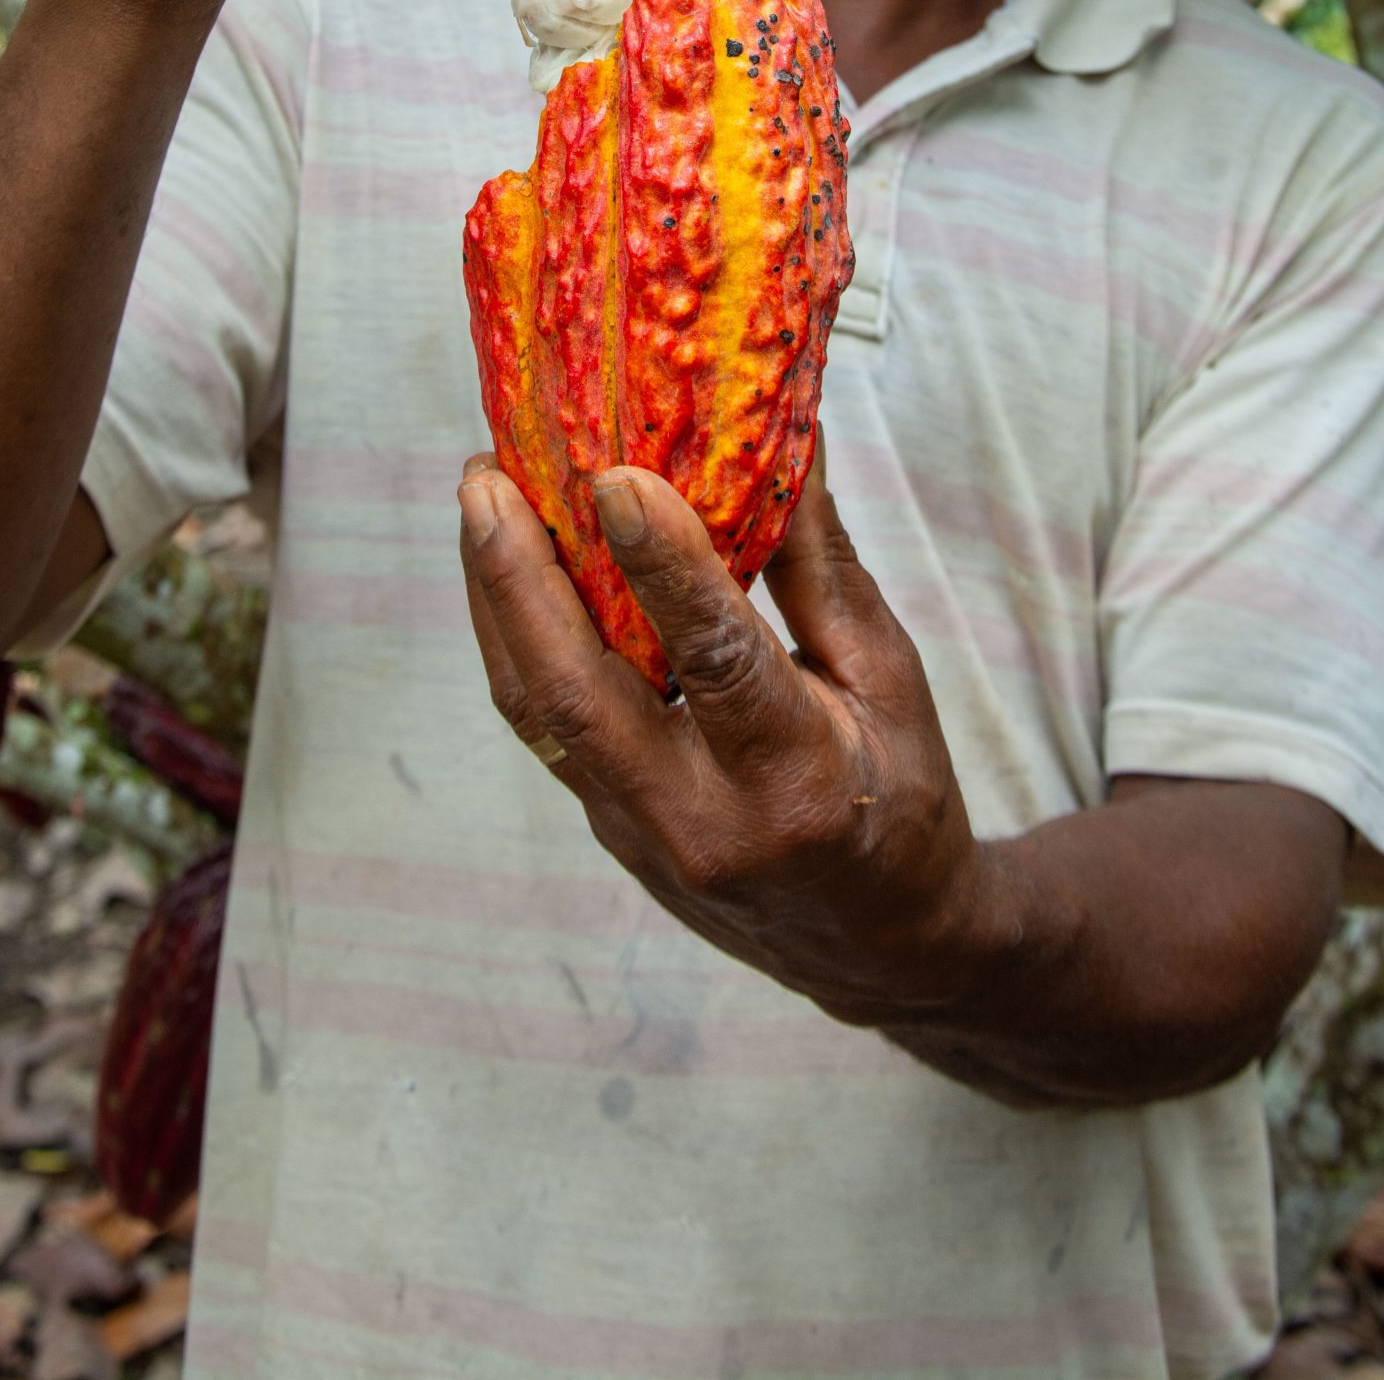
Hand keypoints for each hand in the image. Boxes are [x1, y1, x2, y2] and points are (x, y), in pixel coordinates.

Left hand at [458, 455, 992, 1029]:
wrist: (878, 949)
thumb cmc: (902, 795)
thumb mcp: (888, 677)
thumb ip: (822, 564)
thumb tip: (787, 435)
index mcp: (798, 781)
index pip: (716, 661)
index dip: (661, 564)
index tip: (614, 473)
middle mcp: (704, 820)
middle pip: (578, 697)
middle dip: (518, 577)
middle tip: (486, 473)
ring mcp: (641, 836)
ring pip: (538, 714)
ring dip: (496, 598)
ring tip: (482, 497)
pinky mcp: (608, 829)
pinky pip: (547, 726)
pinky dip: (520, 636)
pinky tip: (511, 564)